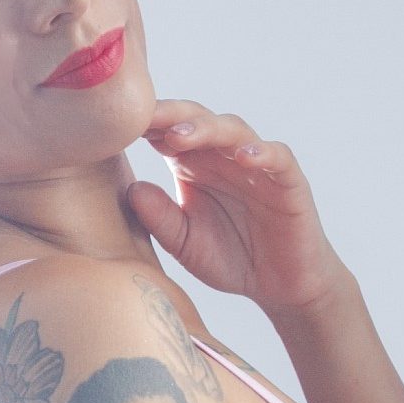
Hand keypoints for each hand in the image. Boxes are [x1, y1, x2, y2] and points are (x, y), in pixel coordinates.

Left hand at [128, 99, 348, 315]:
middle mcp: (222, 156)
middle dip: (170, 116)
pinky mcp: (288, 180)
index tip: (115, 126)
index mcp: (192, 165)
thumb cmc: (229, 258)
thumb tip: (131, 189)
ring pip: (233, 130)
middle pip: (195, 120)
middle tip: (144, 119)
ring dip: (207, 129)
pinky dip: (263, 152)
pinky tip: (245, 157)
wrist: (279, 286)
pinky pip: (277, 157)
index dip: (144, 126)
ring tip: (181, 136)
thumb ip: (159, 218)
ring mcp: (256, 164)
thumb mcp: (184, 243)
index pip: (166, 133)